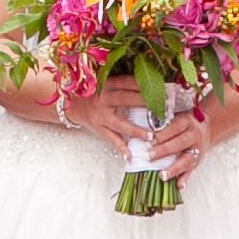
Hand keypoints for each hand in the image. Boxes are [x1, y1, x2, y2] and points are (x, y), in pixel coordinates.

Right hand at [70, 85, 210, 181]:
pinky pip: (111, 139)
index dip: (147, 85)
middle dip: (147, 104)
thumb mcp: (108, 84)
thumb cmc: (97, 94)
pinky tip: (130, 155)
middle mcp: (104, 98)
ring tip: (151, 137)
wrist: (73, 104)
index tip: (165, 88)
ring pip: (120, 123)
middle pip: (127, 100)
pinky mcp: (98, 128)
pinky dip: (120, 148)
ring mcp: (101, 115)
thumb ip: (126, 85)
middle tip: (165, 110)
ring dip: (136, 131)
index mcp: (109, 84)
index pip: (130, 82)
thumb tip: (154, 85)